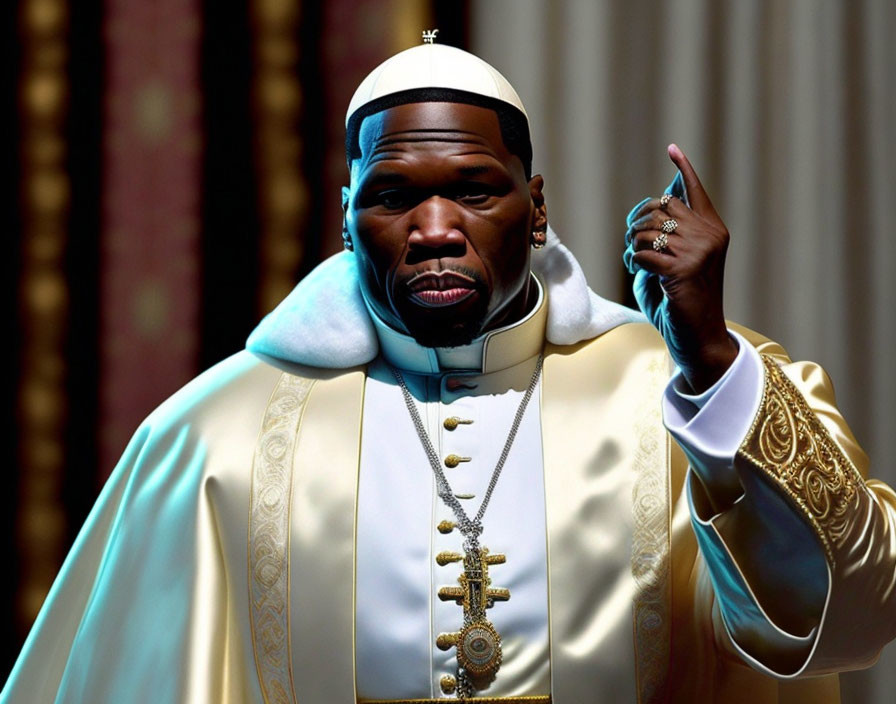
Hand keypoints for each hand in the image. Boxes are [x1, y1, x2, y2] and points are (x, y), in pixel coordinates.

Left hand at [622, 144, 737, 392]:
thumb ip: (669, 234)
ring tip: (636, 261)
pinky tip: (637, 272)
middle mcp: (710, 235)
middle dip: (637, 222)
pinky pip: (642, 253)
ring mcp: (698, 252)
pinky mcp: (682, 270)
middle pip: (660, 207)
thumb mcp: (677, 261)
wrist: (699, 337)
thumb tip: (658, 201)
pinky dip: (633, 262)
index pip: (696, 191)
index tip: (672, 148)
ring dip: (632, 246)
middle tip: (633, 244)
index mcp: (714, 230)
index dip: (684, 169)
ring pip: (647, 230)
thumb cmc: (683, 302)